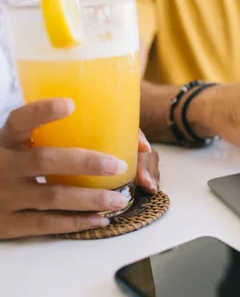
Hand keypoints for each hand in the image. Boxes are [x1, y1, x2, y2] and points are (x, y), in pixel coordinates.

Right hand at [0, 99, 158, 239]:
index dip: (43, 111)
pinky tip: (100, 219)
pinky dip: (76, 222)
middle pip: (46, 159)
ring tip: (119, 199)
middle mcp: (2, 165)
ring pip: (53, 196)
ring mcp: (3, 196)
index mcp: (5, 140)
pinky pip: (46, 223)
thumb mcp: (18, 145)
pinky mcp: (7, 223)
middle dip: (85, 162)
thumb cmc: (10, 164)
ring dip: (91, 198)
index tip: (71, 103)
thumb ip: (57, 136)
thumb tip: (137, 143)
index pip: (20, 120)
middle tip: (118, 165)